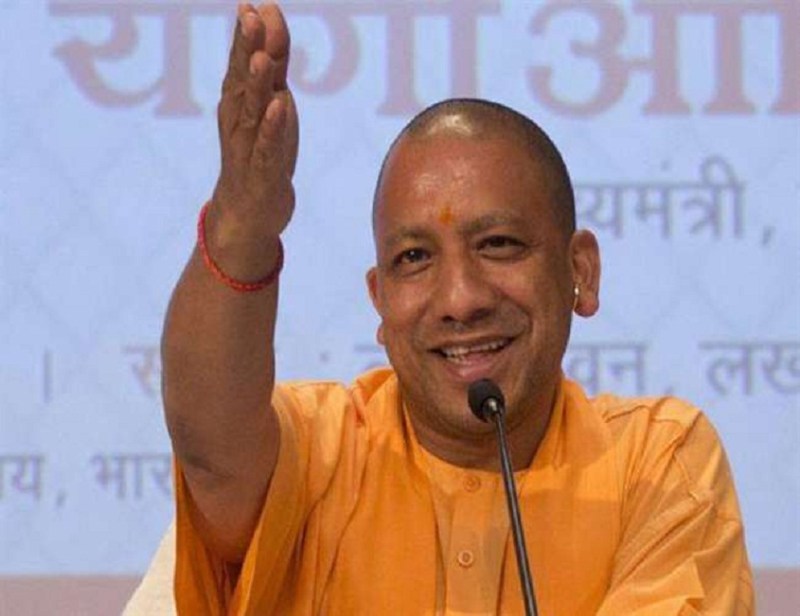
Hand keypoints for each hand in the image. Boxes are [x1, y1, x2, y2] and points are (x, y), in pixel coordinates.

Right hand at [209, 3, 297, 267]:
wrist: (248, 211)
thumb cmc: (261, 150)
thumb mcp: (272, 102)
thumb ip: (274, 60)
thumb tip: (269, 12)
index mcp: (239, 101)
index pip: (242, 63)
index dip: (248, 36)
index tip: (252, 6)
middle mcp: (239, 120)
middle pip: (243, 81)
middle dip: (247, 49)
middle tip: (250, 16)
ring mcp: (249, 147)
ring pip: (252, 112)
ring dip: (257, 85)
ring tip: (261, 58)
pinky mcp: (263, 172)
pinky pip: (267, 148)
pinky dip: (272, 128)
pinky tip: (278, 107)